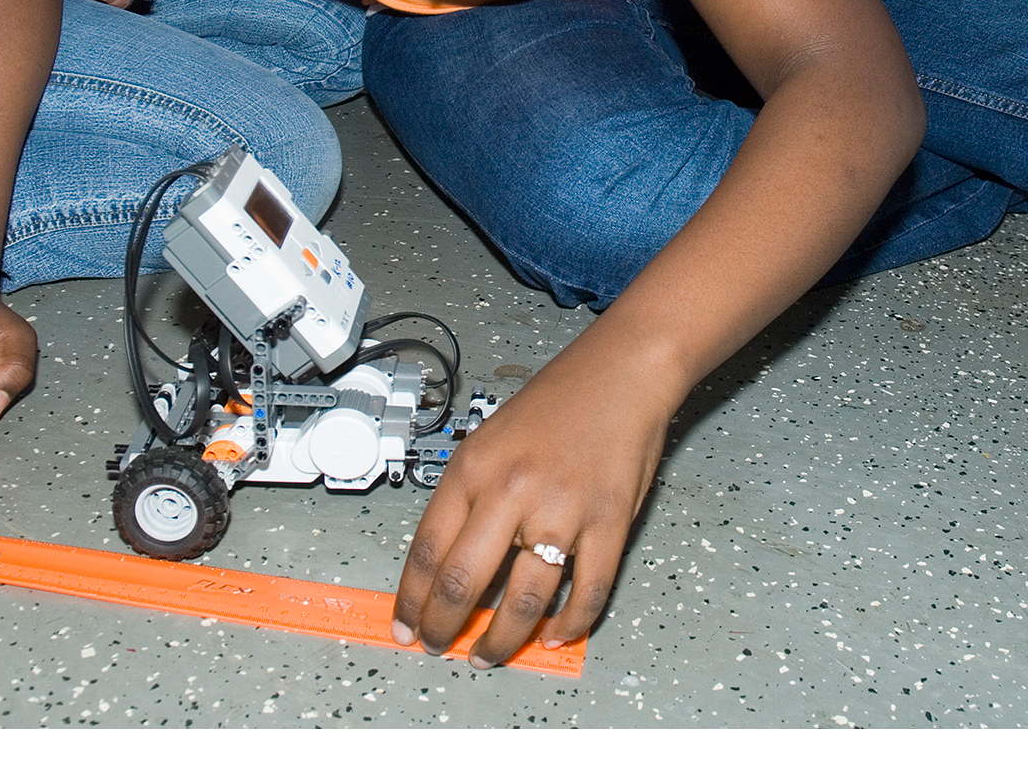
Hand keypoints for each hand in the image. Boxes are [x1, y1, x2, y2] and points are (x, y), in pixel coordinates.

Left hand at [390, 340, 671, 665]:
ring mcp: (562, 510)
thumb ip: (472, 496)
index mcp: (475, 466)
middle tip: (437, 647)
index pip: (428, 549)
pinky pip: (586, 593)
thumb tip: (448, 563)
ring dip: (501, 642)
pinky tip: (554, 637)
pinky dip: (569, 626)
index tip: (405, 626)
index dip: (411, 599)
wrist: (622, 370)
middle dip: (442, 628)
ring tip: (489, 656)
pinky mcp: (609, 524)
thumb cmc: (558, 399)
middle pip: (462, 582)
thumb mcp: (492, 437)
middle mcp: (511, 490)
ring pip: (523, 602)